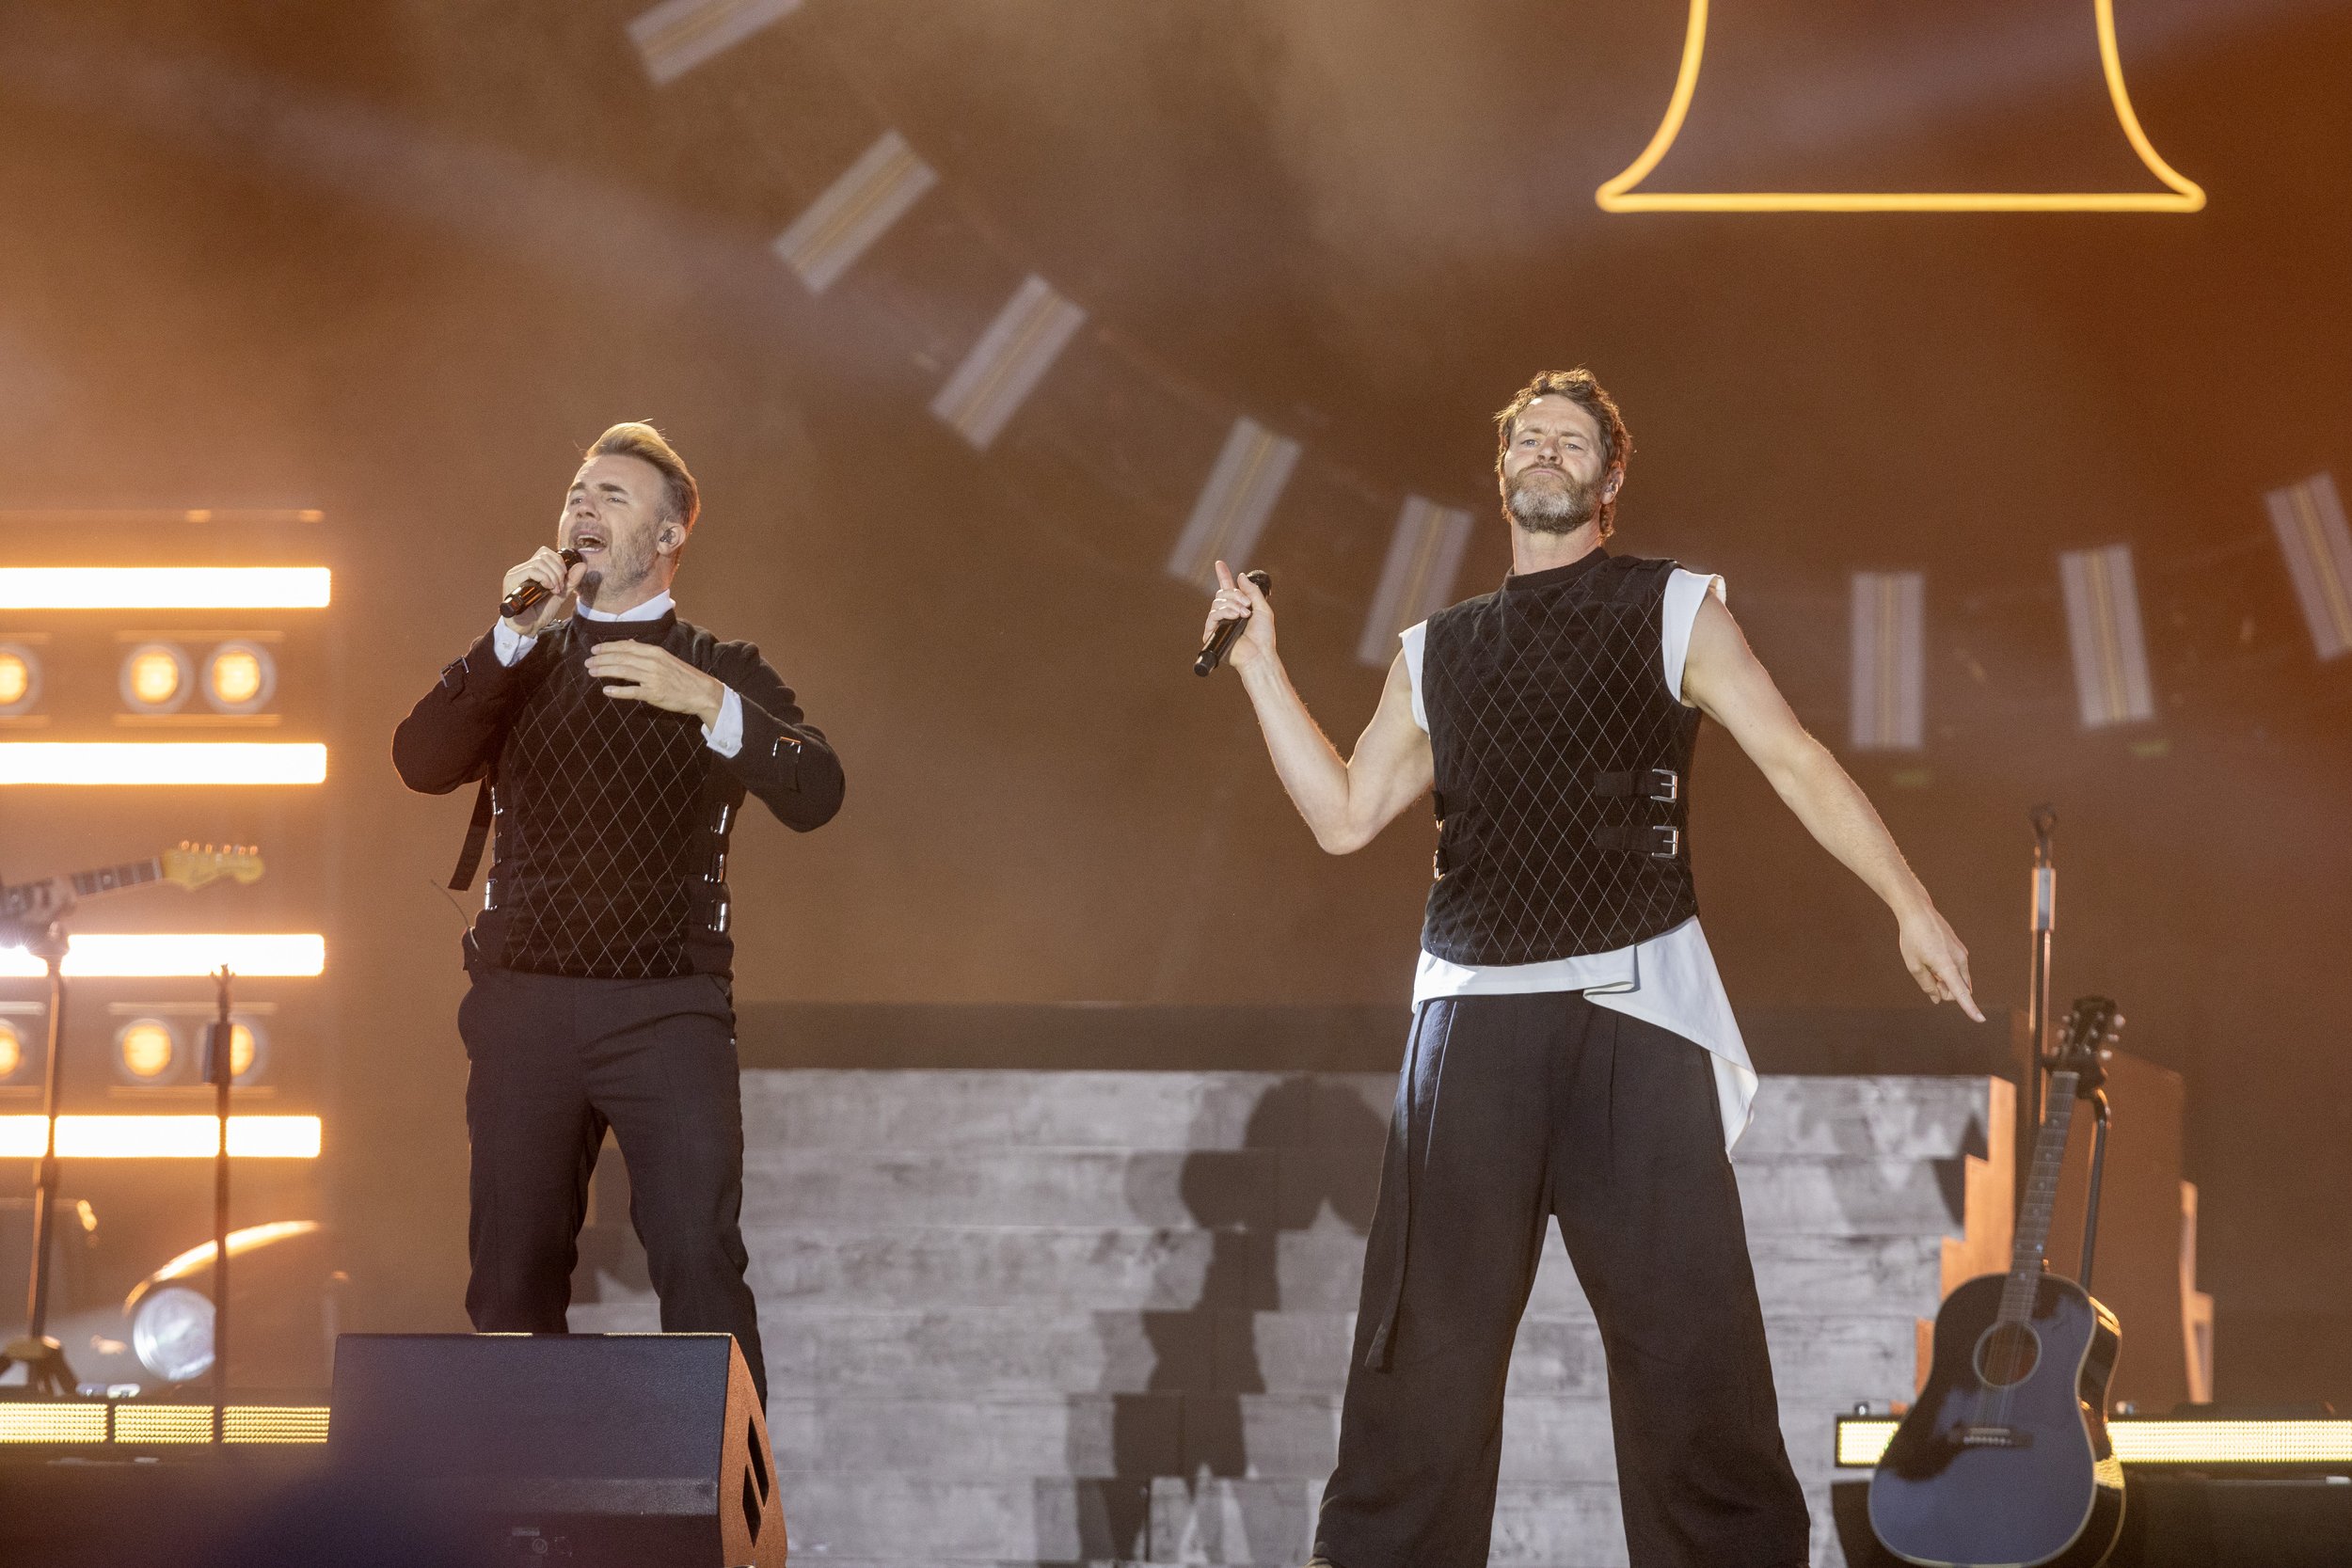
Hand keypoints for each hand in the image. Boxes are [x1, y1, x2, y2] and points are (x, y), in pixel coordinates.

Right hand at [501, 547, 586, 636]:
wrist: (528, 628)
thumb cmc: (541, 612)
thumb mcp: (560, 595)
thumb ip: (570, 581)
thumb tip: (582, 565)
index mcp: (533, 569)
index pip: (546, 553)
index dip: (559, 562)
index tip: (564, 578)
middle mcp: (522, 569)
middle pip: (544, 555)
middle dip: (558, 570)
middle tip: (559, 587)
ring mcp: (516, 574)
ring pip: (539, 562)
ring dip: (552, 576)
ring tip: (554, 590)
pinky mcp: (511, 580)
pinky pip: (530, 570)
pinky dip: (544, 578)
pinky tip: (548, 588)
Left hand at [583, 641, 725, 727]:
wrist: (702, 692)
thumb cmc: (683, 676)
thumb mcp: (666, 658)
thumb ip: (646, 652)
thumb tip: (628, 644)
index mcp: (655, 652)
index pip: (625, 647)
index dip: (607, 647)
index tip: (594, 650)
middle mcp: (652, 662)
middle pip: (621, 658)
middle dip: (601, 659)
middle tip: (588, 662)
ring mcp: (653, 678)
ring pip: (623, 671)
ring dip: (605, 671)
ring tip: (592, 672)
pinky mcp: (654, 693)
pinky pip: (632, 691)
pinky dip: (618, 691)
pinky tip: (606, 690)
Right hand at [1205, 559, 1275, 670]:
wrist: (1259, 653)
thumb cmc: (1263, 636)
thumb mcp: (1263, 609)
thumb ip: (1252, 592)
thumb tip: (1239, 576)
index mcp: (1239, 607)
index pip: (1228, 588)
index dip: (1223, 575)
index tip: (1219, 563)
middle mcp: (1227, 614)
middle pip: (1223, 593)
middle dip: (1236, 595)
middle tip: (1248, 606)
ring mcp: (1219, 623)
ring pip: (1218, 602)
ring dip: (1233, 605)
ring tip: (1244, 615)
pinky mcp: (1212, 632)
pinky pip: (1213, 614)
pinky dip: (1225, 612)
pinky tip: (1235, 618)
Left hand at [1898, 903, 1982, 1020]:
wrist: (1918, 912)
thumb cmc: (1913, 939)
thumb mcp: (1914, 965)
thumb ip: (1927, 985)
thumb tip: (1938, 999)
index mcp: (1947, 966)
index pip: (1961, 993)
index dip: (1969, 1008)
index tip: (1980, 1020)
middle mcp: (1960, 960)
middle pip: (1958, 990)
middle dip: (1945, 992)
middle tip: (1928, 977)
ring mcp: (1962, 954)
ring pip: (1958, 979)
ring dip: (1946, 981)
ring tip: (1929, 965)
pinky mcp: (1961, 949)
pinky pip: (1957, 969)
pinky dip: (1947, 971)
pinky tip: (1933, 957)